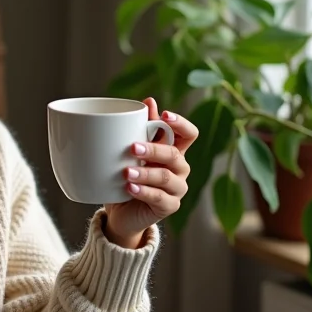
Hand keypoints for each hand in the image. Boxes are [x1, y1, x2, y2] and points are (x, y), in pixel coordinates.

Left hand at [104, 97, 198, 248]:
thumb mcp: (132, 151)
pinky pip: (159, 197)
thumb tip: (149, 100)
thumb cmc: (128, 176)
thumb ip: (142, 128)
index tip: (164, 115)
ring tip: (126, 172)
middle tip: (132, 147)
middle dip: (153, 149)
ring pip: (165, 177)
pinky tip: (130, 188)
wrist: (122, 211)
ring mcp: (177, 188)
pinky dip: (143, 192)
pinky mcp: (169, 206)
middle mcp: (180, 168)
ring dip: (145, 173)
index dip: (181, 123)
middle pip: (174, 154)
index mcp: (174, 150)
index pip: (189, 134)